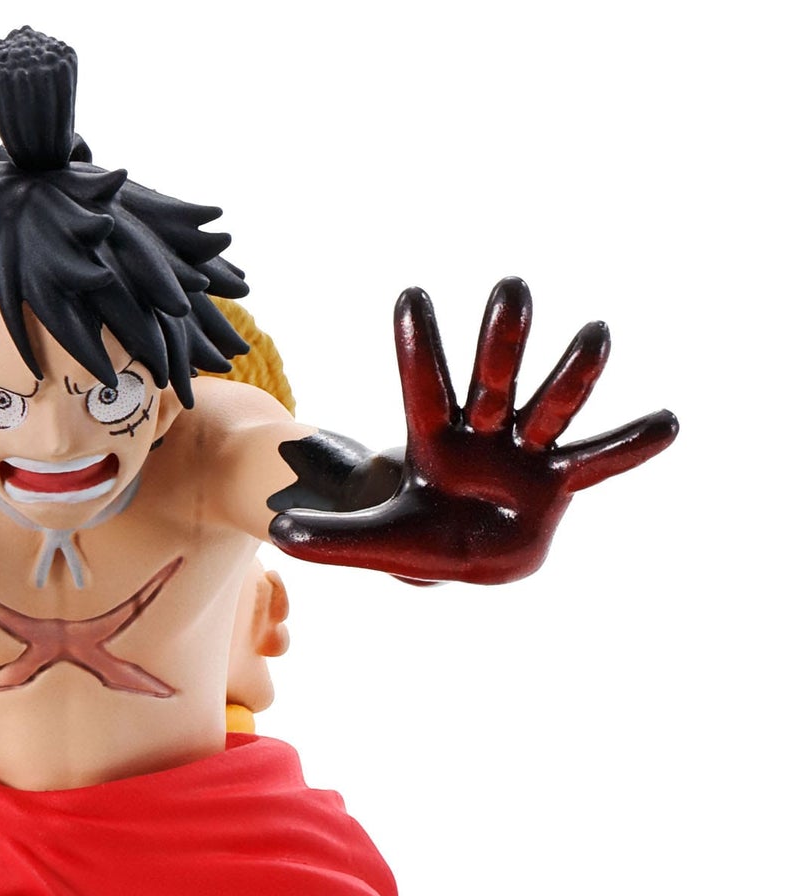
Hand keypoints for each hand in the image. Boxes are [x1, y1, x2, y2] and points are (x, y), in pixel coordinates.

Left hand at [270, 278, 677, 583]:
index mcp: (433, 439)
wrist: (468, 558)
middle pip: (492, 379)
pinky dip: (631, 445)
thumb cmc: (420, 537)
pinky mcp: (557, 482)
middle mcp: (482, 433)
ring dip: (572, 373)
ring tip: (596, 334)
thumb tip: (277, 532)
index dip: (418, 346)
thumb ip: (329, 538)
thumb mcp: (372, 541)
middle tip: (511, 287)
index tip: (411, 295)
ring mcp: (523, 453)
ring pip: (550, 405)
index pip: (422, 386)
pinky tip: (669, 422)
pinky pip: (598, 460)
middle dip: (501, 338)